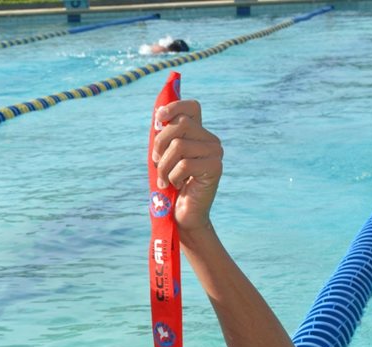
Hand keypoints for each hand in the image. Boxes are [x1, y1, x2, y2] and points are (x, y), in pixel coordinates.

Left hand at [152, 99, 221, 234]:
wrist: (183, 214)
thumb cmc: (170, 186)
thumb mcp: (163, 158)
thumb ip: (163, 139)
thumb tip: (158, 115)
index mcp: (198, 134)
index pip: (192, 108)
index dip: (174, 107)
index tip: (158, 118)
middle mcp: (210, 140)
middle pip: (180, 124)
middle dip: (160, 144)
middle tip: (156, 163)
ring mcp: (215, 152)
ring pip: (179, 145)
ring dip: (163, 166)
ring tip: (165, 180)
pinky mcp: (215, 167)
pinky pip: (184, 164)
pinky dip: (173, 177)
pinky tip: (178, 185)